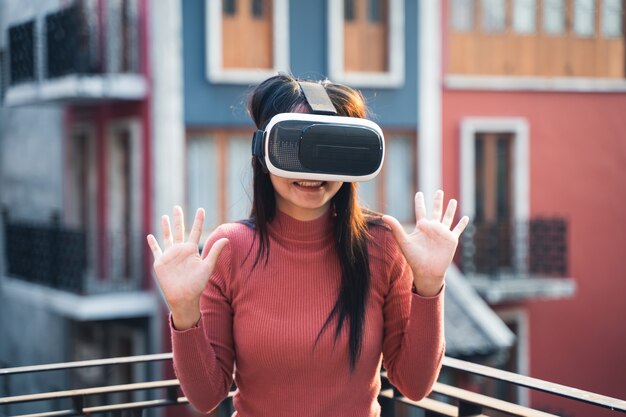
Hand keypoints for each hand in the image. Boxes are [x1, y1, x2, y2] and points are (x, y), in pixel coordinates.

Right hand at [147, 206, 227, 329]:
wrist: (184, 297)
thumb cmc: (197, 284)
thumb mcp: (208, 266)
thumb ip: (215, 252)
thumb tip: (226, 238)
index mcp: (192, 250)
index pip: (195, 231)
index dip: (198, 220)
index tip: (201, 209)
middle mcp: (180, 250)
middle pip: (179, 230)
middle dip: (178, 219)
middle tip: (177, 207)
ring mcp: (170, 255)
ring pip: (167, 237)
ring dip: (165, 227)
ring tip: (165, 216)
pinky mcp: (160, 262)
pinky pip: (156, 250)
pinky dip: (153, 243)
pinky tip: (150, 236)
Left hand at [381, 190, 468, 296]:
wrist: (427, 272)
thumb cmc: (414, 259)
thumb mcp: (404, 241)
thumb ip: (395, 228)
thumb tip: (384, 216)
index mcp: (422, 227)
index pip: (421, 210)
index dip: (420, 202)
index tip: (419, 193)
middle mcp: (433, 228)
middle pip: (436, 211)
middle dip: (437, 201)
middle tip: (439, 191)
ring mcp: (443, 233)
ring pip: (448, 217)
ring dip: (450, 209)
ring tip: (453, 200)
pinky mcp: (451, 239)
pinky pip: (458, 229)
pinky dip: (462, 224)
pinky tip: (466, 217)